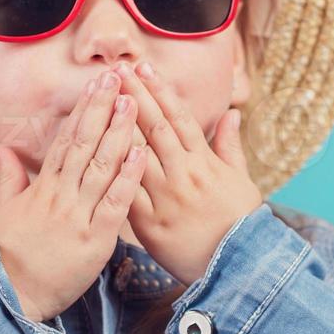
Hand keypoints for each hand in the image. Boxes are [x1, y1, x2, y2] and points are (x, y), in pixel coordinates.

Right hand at [0, 69, 148, 322]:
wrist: (12, 294)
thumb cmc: (11, 255)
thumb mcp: (5, 211)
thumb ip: (9, 176)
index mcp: (43, 188)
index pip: (66, 140)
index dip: (82, 110)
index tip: (96, 84)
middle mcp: (60, 196)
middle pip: (84, 145)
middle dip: (101, 110)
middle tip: (117, 79)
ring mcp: (78, 216)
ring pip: (101, 167)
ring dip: (118, 133)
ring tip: (132, 103)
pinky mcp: (95, 240)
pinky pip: (115, 204)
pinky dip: (128, 178)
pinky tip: (140, 154)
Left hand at [112, 60, 263, 285]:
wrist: (238, 267)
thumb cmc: (240, 223)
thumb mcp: (240, 180)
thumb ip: (229, 145)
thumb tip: (231, 112)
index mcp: (204, 162)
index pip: (179, 117)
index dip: (160, 89)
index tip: (143, 66)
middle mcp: (184, 174)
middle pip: (154, 127)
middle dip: (133, 96)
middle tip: (115, 70)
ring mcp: (165, 198)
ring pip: (136, 154)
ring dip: (116, 125)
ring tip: (99, 101)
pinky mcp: (149, 224)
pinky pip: (125, 193)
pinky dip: (110, 172)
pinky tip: (92, 153)